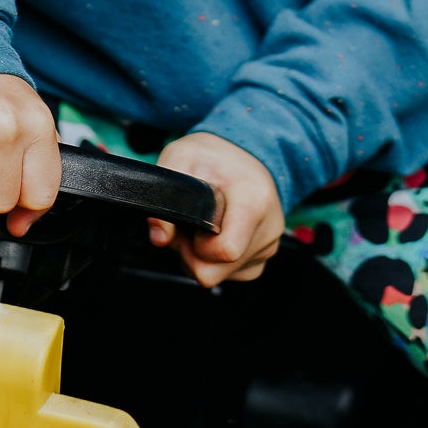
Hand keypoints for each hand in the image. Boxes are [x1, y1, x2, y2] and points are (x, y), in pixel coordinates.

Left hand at [149, 131, 284, 286]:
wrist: (242, 151)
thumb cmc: (212, 154)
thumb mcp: (180, 158)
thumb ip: (163, 194)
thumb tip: (159, 237)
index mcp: (255, 201)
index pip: (225, 251)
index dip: (197, 245)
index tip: (192, 224)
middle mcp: (268, 228)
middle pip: (215, 272)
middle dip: (192, 254)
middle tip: (190, 223)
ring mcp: (268, 245)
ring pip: (220, 276)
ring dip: (201, 257)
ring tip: (204, 223)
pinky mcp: (262, 256)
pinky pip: (229, 274)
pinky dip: (214, 260)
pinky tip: (214, 234)